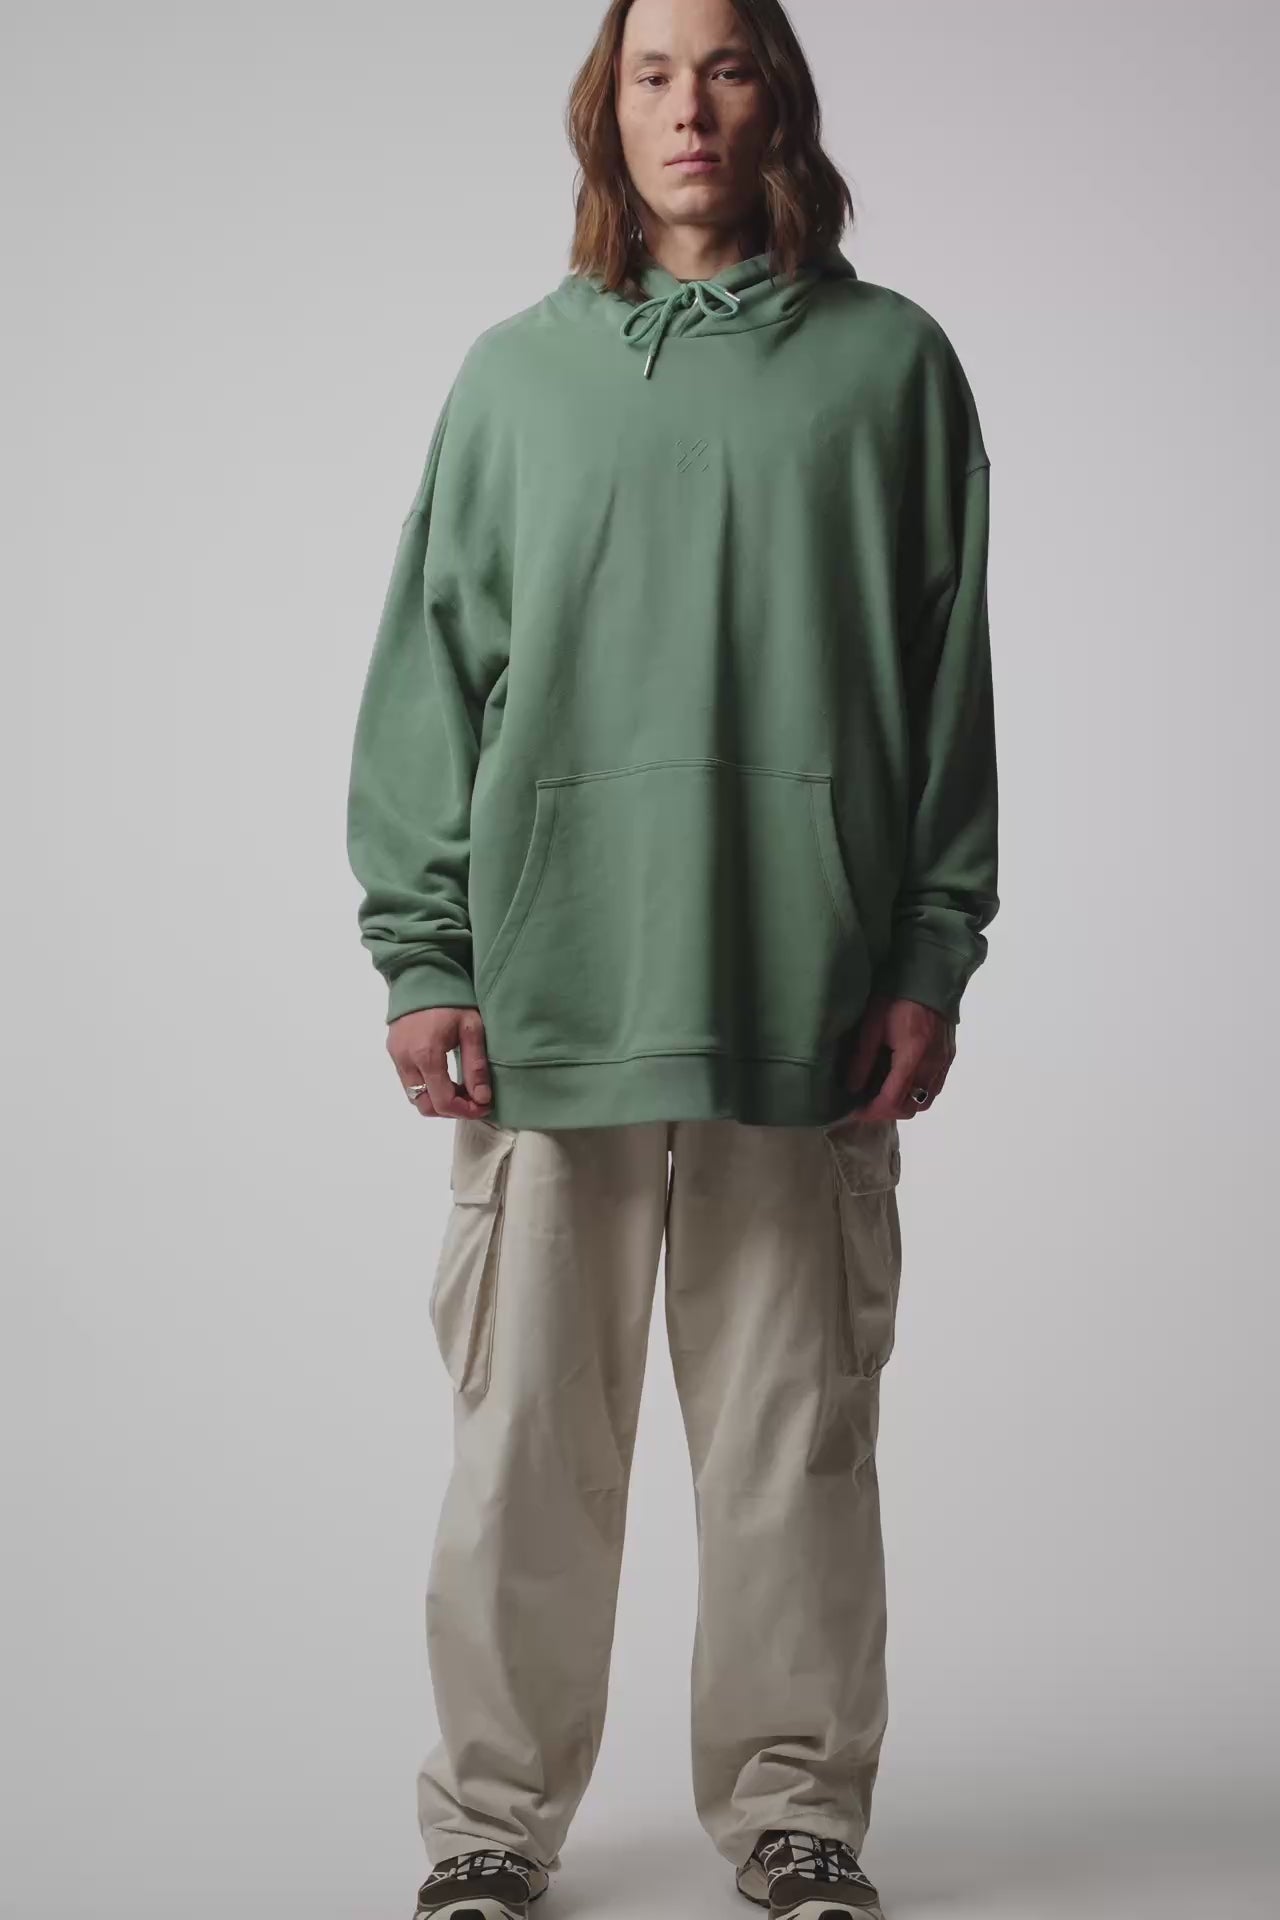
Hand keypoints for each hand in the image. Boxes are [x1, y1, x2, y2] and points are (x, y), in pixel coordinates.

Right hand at [387, 1006, 493, 1119]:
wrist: (422, 975)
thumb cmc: (451, 999)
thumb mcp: (471, 1028)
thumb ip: (476, 1066)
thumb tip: (482, 1099)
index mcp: (426, 1055)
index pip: (443, 1101)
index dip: (465, 1111)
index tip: (483, 1106)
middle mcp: (405, 1060)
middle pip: (425, 1106)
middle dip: (450, 1109)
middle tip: (473, 1099)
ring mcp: (396, 1056)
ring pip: (415, 1096)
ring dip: (438, 1100)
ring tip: (461, 1087)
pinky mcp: (392, 1052)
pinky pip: (409, 1082)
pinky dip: (428, 1088)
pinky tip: (446, 1076)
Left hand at [841, 991, 954, 1121]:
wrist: (929, 974)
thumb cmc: (896, 995)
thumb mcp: (872, 1025)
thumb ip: (862, 1059)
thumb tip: (851, 1089)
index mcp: (912, 1055)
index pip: (892, 1101)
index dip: (871, 1111)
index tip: (853, 1109)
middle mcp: (933, 1064)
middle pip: (910, 1108)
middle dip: (885, 1111)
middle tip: (865, 1101)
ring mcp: (944, 1062)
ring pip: (925, 1101)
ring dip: (902, 1104)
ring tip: (882, 1092)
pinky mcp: (949, 1056)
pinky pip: (935, 1088)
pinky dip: (917, 1093)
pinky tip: (901, 1080)